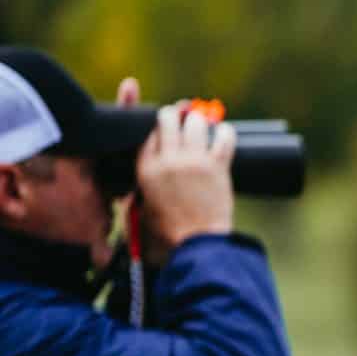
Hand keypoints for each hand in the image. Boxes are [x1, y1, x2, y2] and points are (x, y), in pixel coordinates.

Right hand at [135, 100, 234, 264]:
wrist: (198, 241)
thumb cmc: (171, 228)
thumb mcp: (143, 206)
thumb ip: (137, 190)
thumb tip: (131, 185)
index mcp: (145, 168)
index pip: (147, 131)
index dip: (157, 124)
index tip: (165, 122)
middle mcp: (167, 160)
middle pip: (167, 118)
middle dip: (175, 114)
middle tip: (183, 116)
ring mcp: (192, 161)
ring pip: (194, 122)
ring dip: (199, 120)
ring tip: (202, 124)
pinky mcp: (216, 167)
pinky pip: (223, 137)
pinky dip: (225, 132)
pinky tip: (224, 132)